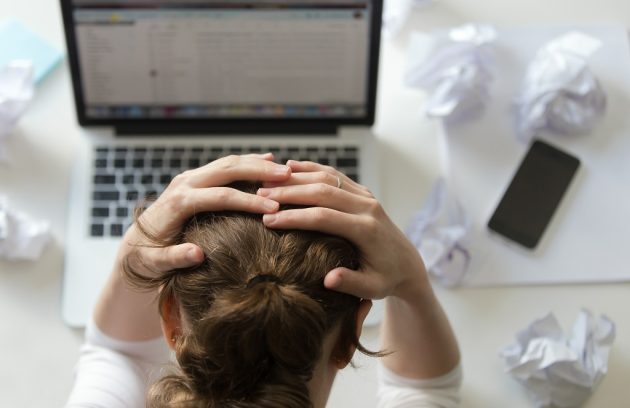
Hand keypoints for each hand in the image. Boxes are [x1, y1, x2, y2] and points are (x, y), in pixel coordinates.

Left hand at [121, 154, 290, 274]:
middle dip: (259, 172)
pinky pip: (225, 166)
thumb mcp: (155, 263)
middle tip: (287, 177)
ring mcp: (190, 178)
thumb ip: (174, 258)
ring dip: (257, 163)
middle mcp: (184, 184)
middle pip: (228, 170)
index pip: (220, 197)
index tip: (274, 208)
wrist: (134, 243)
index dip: (248, 201)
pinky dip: (247, 162)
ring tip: (285, 170)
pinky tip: (268, 160)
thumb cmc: (147, 257)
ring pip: (228, 163)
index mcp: (178, 202)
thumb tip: (197, 254)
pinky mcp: (195, 178)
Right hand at [257, 160, 428, 300]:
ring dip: (296, 178)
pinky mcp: (362, 192)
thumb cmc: (386, 279)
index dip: (294, 217)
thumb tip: (328, 280)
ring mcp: (365, 196)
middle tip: (259, 196)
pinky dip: (311, 168)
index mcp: (366, 229)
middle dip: (289, 193)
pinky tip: (289, 167)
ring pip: (327, 177)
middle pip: (322, 191)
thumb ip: (351, 283)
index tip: (268, 220)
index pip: (324, 217)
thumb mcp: (373, 288)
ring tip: (267, 182)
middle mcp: (367, 207)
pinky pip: (334, 174)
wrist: (407, 263)